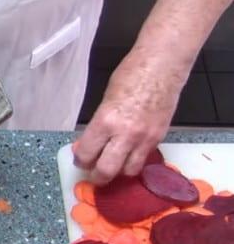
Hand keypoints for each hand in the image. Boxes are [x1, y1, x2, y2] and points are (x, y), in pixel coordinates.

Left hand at [73, 52, 185, 184]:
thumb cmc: (131, 75)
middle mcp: (125, 134)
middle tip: (93, 174)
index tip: (80, 161)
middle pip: (107, 171)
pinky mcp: (159, 138)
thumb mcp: (105, 101)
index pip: (87, 154)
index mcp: (106, 121)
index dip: (81, 161)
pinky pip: (144, 159)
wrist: (163, 66)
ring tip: (113, 166)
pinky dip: (134, 160)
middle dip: (97, 176)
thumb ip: (99, 126)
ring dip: (118, 172)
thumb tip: (90, 143)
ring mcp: (145, 139)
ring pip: (129, 171)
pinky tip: (128, 155)